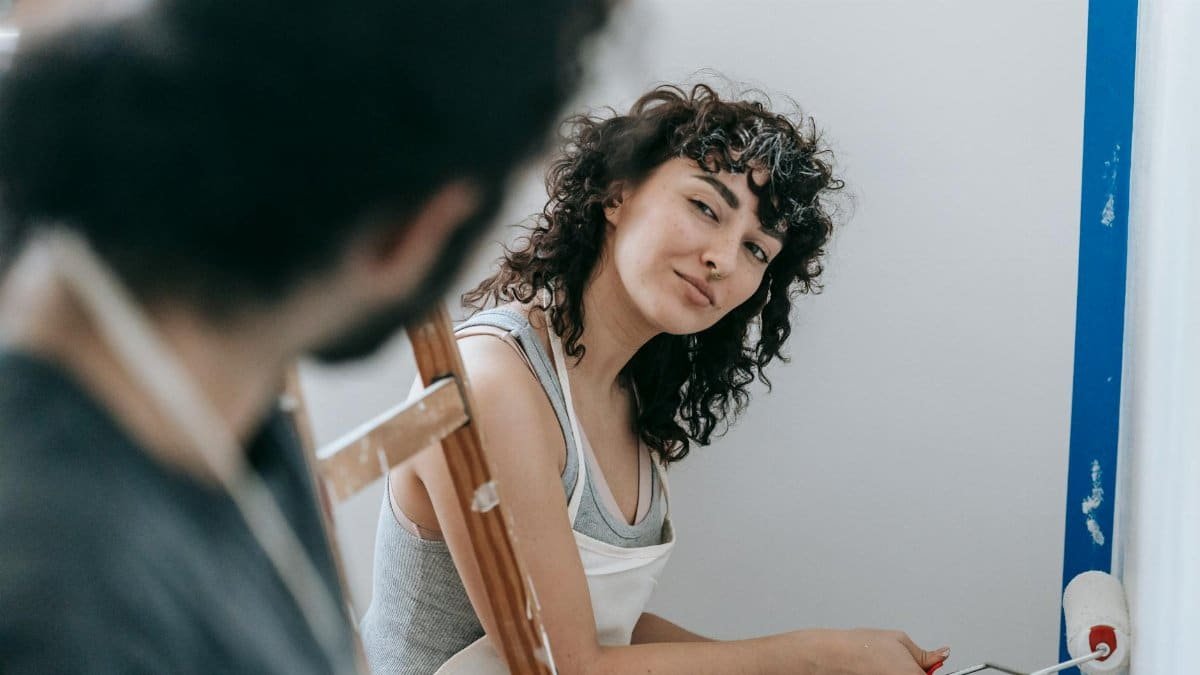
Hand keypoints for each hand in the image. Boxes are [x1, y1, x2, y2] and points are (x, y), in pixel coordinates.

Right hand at [812, 628, 949, 674]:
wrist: (834, 656)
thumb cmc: (861, 648)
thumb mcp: (899, 640)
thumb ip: (925, 653)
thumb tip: (941, 655)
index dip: (932, 671)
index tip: (930, 667)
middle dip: (918, 673)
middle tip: (904, 664)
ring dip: (901, 674)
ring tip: (887, 667)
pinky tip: (879, 671)